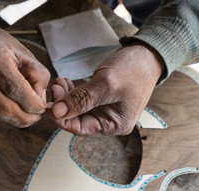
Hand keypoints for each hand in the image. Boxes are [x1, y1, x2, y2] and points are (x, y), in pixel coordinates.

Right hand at [0, 14, 49, 126]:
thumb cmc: (0, 45)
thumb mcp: (25, 53)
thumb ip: (38, 76)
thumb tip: (41, 101)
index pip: (15, 90)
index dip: (32, 104)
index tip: (43, 107)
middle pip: (5, 107)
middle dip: (26, 116)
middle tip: (38, 114)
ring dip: (18, 118)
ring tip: (30, 113)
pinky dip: (7, 113)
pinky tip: (15, 107)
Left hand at [49, 42, 164, 135]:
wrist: (147, 54)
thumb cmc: (134, 69)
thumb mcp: (105, 85)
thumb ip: (80, 100)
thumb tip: (57, 112)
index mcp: (114, 125)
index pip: (80, 128)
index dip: (62, 118)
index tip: (50, 104)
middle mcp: (109, 121)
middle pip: (77, 119)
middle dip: (63, 105)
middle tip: (55, 88)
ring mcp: (105, 110)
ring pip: (77, 109)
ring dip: (66, 97)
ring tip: (60, 82)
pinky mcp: (101, 99)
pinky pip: (82, 100)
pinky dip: (73, 92)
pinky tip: (66, 82)